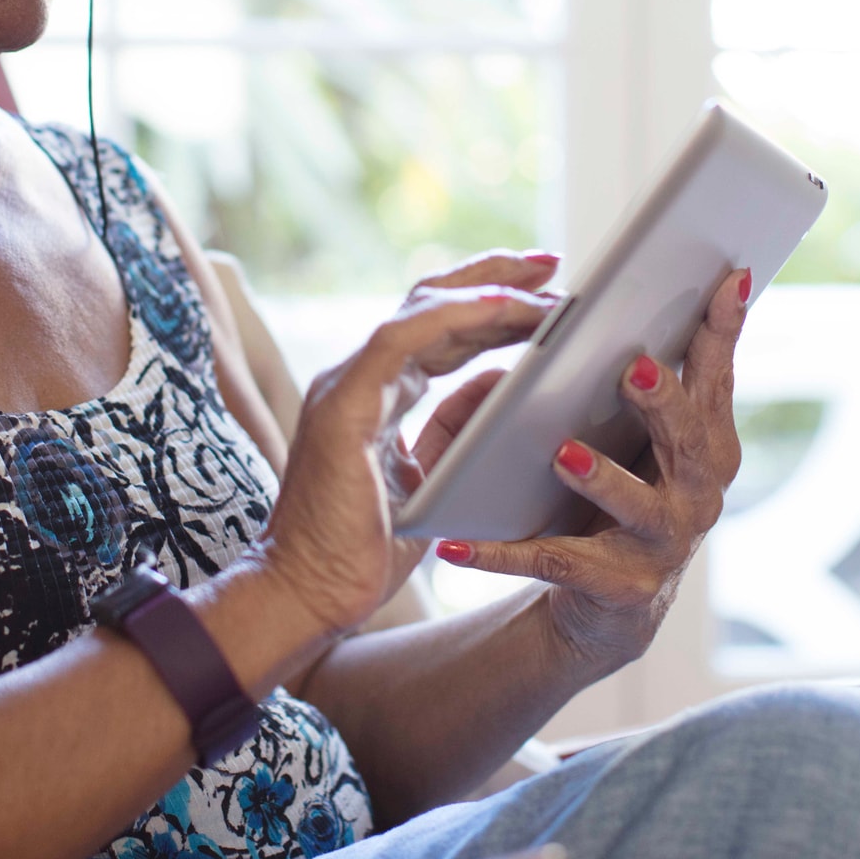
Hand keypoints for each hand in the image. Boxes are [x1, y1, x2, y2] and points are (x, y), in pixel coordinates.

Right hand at [254, 252, 560, 636]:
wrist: (307, 596)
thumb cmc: (361, 552)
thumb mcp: (431, 481)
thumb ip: (459, 430)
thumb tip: (508, 383)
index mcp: (376, 395)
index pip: (437, 330)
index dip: (488, 305)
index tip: (543, 290)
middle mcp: (357, 378)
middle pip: (431, 303)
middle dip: (493, 278)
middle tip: (552, 262)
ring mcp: (345, 384)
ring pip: (421, 308)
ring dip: (487, 290)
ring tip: (543, 279)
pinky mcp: (343, 403)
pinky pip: (402, 338)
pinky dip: (455, 316)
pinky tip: (503, 308)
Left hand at [435, 267, 749, 677]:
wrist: (609, 605)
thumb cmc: (625, 492)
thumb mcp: (642, 434)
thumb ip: (648, 375)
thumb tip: (620, 293)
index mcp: (706, 443)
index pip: (716, 377)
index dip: (724, 331)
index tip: (728, 278)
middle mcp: (698, 493)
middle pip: (690, 442)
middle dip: (663, 404)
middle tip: (632, 369)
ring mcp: (663, 545)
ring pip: (635, 507)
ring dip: (602, 479)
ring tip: (563, 454)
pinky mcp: (619, 588)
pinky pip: (556, 564)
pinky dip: (503, 554)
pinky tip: (457, 542)